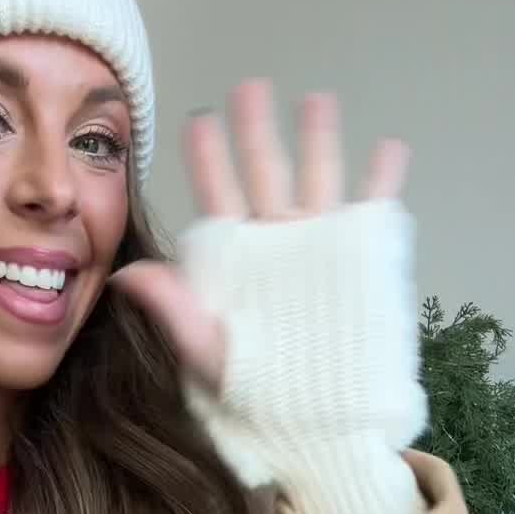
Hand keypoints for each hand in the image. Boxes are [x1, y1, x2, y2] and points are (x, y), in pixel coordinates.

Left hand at [109, 85, 409, 392]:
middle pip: (267, 172)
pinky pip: (376, 209)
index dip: (208, 158)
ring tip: (316, 99)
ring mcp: (322, 248)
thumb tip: (125, 275)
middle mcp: (277, 246)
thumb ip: (172, 309)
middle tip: (249, 86)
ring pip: (321, 177)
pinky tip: (389, 147)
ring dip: (320, 138)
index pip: (218, 196)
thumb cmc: (259, 398)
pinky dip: (385, 178)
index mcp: (236, 261)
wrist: (319, 426)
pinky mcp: (364, 261)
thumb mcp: (207, 351)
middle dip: (259, 129)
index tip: (197, 119)